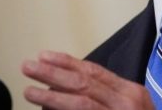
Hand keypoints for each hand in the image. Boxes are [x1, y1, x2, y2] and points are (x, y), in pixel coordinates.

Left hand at [22, 50, 154, 109]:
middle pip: (84, 84)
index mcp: (132, 92)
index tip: (45, 56)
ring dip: (52, 96)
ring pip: (81, 104)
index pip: (94, 72)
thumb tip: (68, 85)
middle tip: (29, 66)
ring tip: (30, 90)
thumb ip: (106, 95)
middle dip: (53, 73)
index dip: (67, 63)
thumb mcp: (131, 106)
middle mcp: (127, 103)